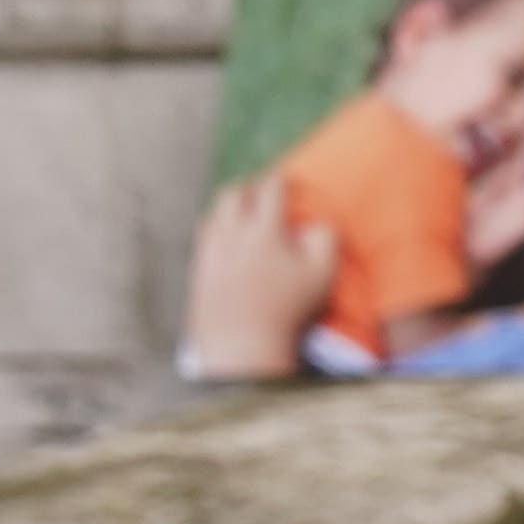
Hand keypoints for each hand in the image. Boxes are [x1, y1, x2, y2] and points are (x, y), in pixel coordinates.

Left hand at [181, 175, 336, 378]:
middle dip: (247, 186)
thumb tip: (316, 224)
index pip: (270, 190)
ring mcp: (210, 251)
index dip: (280, 180)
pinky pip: (203, 238)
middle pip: (232, 194)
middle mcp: (231, 234)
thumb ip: (325, 240)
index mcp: (263, 231)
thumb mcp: (321, 275)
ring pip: (213, 214)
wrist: (242, 344)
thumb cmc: (287, 310)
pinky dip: (215, 230)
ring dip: (227, 207)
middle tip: (258, 188)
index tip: (287, 179)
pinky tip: (224, 239)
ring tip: (240, 212)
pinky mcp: (198, 269)